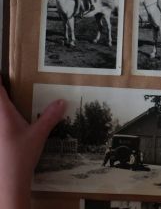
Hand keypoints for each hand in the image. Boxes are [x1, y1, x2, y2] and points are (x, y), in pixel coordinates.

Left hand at [0, 81, 64, 208]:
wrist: (7, 181)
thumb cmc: (19, 156)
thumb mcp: (38, 135)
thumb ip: (49, 117)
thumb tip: (61, 102)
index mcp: (3, 114)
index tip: (0, 73)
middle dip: (1, 95)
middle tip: (7, 89)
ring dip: (3, 110)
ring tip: (11, 108)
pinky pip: (1, 126)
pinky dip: (5, 124)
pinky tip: (13, 131)